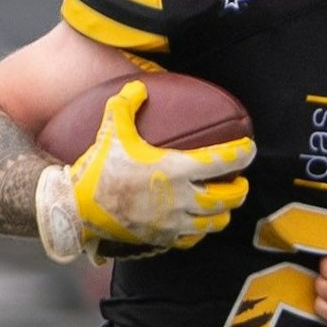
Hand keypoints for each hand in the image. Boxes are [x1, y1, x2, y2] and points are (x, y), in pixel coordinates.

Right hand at [35, 80, 254, 262]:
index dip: (242, 154)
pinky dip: (202, 230)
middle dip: (240, 188)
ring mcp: (174, 223)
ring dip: (225, 211)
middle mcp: (181, 199)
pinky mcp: (164, 240)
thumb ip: (126, 105)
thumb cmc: (99, 168)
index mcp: (175, 170)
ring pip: (216, 222)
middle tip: (240, 180)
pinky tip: (199, 222)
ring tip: (224, 202)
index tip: (249, 148)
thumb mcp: (112, 131)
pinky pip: (194, 238)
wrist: (77, 208)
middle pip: (229, 197)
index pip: (222, 162)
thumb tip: (139, 86)